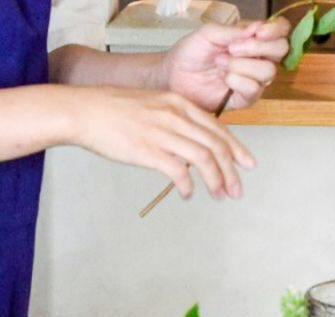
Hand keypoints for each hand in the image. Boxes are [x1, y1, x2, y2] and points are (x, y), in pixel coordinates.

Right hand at [66, 86, 254, 199]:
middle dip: (231, 171)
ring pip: (204, 159)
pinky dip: (188, 186)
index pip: (218, 128)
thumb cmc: (114, 110)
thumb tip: (186, 142)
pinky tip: (188, 194)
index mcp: (179, 103)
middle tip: (237, 190)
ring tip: (219, 195)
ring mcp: (164, 133)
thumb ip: (173, 120)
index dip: (236, 149)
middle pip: (216, 145)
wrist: (87, 111)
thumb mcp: (152, 105)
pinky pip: (179, 172)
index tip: (247, 164)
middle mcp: (177, 116)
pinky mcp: (150, 151)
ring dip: (216, 181)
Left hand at [162, 19, 291, 111]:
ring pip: (268, 72)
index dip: (276, 30)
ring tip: (221, 64)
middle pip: (280, 51)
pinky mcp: (243, 100)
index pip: (280, 32)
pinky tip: (224, 79)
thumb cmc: (191, 52)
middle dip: (259, 48)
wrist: (174, 76)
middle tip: (233, 49)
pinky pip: (253, 90)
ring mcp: (252, 80)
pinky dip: (239, 81)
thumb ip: (233, 31)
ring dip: (243, 65)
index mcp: (253, 39)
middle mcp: (257, 59)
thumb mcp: (210, 33)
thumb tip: (256, 29)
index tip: (259, 32)